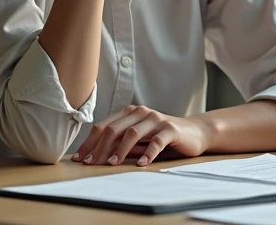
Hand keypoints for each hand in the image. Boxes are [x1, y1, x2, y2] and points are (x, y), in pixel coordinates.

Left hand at [71, 105, 212, 166]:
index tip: (80, 158)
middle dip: (99, 147)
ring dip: (120, 150)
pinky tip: (141, 164)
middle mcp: (141, 112)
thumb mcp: (139, 140)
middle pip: (114, 129)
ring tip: (112, 164)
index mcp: (130, 113)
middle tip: (91, 163)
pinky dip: (147, 153)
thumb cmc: (163, 137)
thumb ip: (121, 144)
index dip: (90, 142)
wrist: (195, 132)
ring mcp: (156, 119)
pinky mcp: (171, 128)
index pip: (104, 126)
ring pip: (132, 133)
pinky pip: (157, 141)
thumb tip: (95, 156)